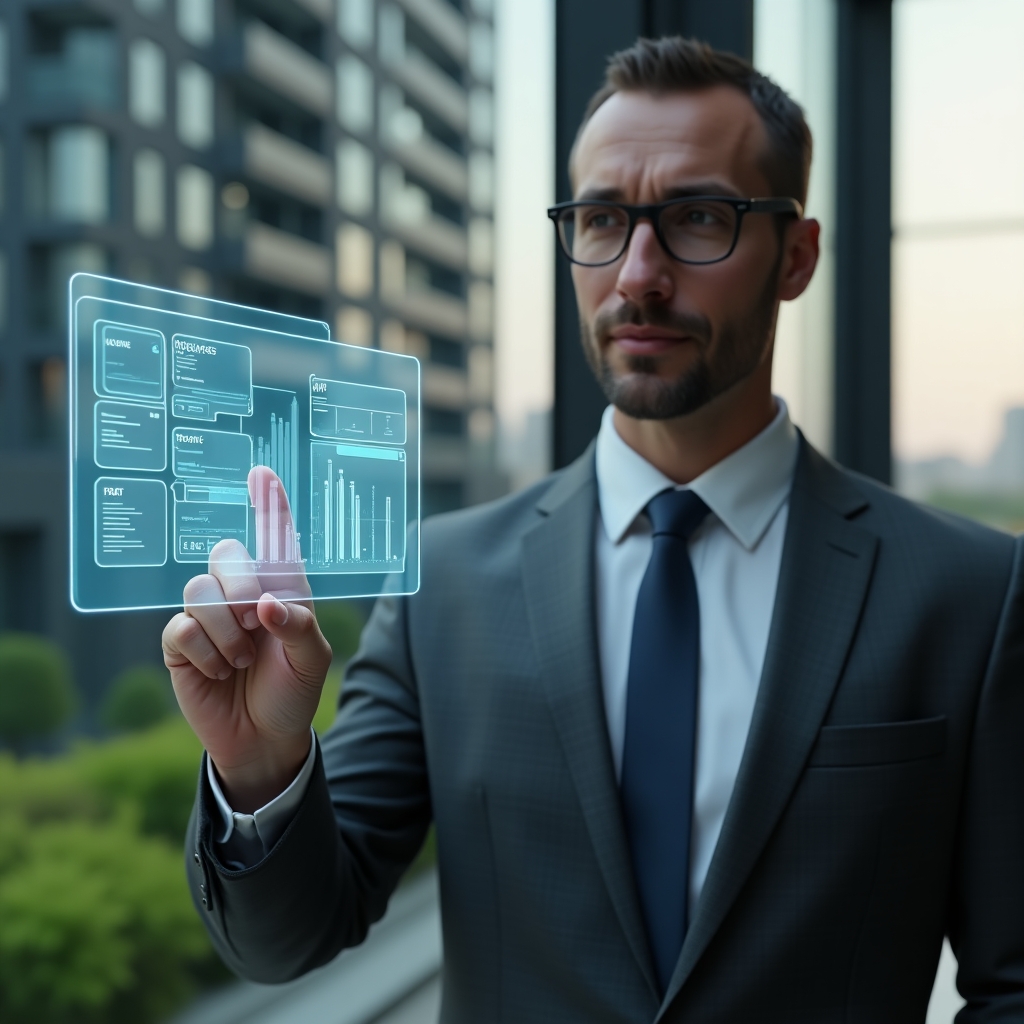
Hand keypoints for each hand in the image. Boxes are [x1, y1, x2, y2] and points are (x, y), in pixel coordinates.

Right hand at [162, 467, 331, 811]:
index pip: (272, 538)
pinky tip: (219, 671)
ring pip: (198, 589)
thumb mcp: (314, 661)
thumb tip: (265, 604)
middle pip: (226, 552)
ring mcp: (209, 617)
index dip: (268, 504)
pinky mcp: (182, 645)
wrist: (264, 739)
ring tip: (241, 658)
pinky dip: (206, 653)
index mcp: (280, 588)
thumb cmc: (294, 692)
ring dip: (225, 629)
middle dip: (241, 584)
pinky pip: (180, 628)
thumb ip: (299, 626)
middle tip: (257, 621)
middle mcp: (242, 594)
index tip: (263, 471)